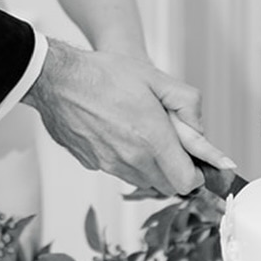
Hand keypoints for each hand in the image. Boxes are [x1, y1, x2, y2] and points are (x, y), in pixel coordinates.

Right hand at [23, 39, 235, 196]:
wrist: (58, 79)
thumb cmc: (105, 74)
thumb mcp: (157, 79)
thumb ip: (188, 105)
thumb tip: (201, 132)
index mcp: (152, 138)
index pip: (186, 182)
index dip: (196, 173)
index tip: (194, 160)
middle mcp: (132, 158)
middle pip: (167, 186)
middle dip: (174, 170)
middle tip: (169, 142)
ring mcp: (110, 164)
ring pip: (143, 180)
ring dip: (150, 166)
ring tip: (142, 133)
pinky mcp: (92, 163)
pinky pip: (119, 171)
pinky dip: (126, 160)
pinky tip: (118, 133)